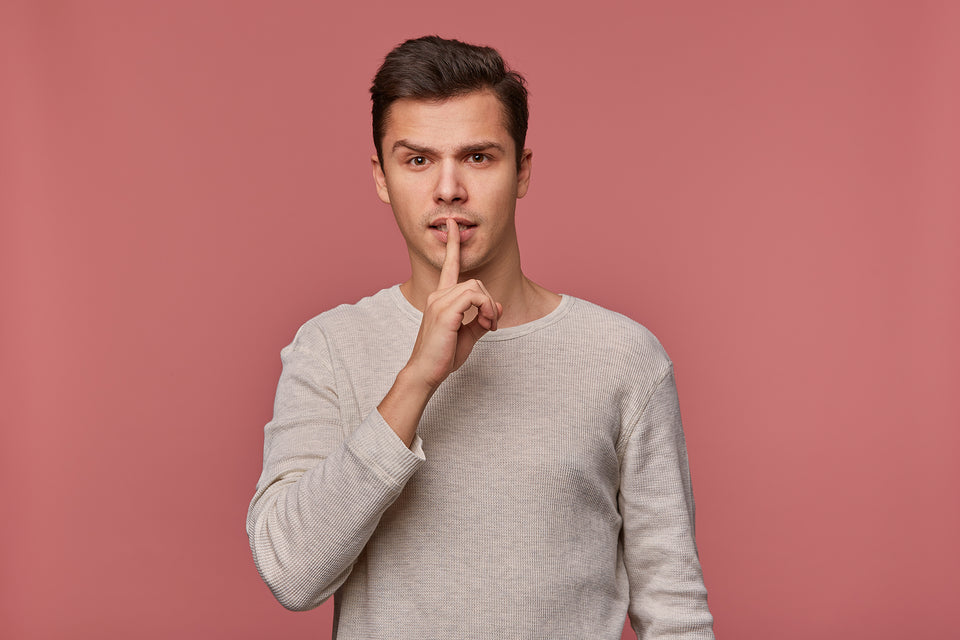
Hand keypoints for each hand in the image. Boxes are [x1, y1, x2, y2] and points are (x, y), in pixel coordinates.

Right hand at [405, 218, 502, 389]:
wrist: (426, 372)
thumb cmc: (443, 356)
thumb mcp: (468, 335)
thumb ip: (482, 319)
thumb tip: (498, 306)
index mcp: (440, 297)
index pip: (449, 265)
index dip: (453, 244)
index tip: (454, 225)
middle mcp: (438, 295)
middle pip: (475, 281)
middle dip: (490, 302)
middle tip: (491, 323)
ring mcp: (439, 301)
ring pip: (477, 287)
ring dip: (490, 307)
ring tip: (488, 326)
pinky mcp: (445, 311)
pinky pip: (475, 297)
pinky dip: (487, 310)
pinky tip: (485, 324)